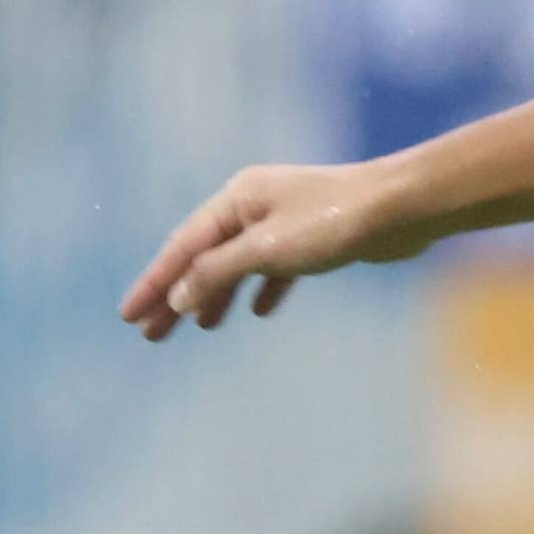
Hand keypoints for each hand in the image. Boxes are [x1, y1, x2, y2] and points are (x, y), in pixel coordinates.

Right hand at [119, 161, 430, 340]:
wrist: (405, 208)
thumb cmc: (334, 222)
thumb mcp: (265, 249)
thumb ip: (217, 272)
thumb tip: (177, 297)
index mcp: (237, 198)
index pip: (182, 247)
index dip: (153, 283)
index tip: (128, 316)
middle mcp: (258, 204)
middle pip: (206, 255)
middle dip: (178, 295)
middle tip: (151, 335)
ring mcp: (288, 220)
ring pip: (241, 263)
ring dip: (218, 294)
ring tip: (199, 327)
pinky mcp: (319, 236)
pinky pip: (278, 266)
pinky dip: (264, 287)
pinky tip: (259, 312)